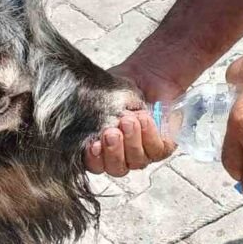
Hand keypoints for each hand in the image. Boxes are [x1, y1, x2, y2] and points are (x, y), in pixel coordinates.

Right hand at [84, 59, 179, 176]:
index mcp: (101, 149)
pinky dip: (149, 134)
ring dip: (132, 141)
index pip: (94, 165)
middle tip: (112, 132)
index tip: (94, 144)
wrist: (147, 74)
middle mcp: (122, 157)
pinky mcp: (162, 147)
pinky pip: (156, 150)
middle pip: (116, 169)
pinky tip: (144, 118)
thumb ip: (89, 111)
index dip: (93, 159)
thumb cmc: (119, 89)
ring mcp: (143, 154)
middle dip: (114, 151)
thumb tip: (80, 118)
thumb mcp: (100, 97)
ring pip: (137, 161)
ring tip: (130, 120)